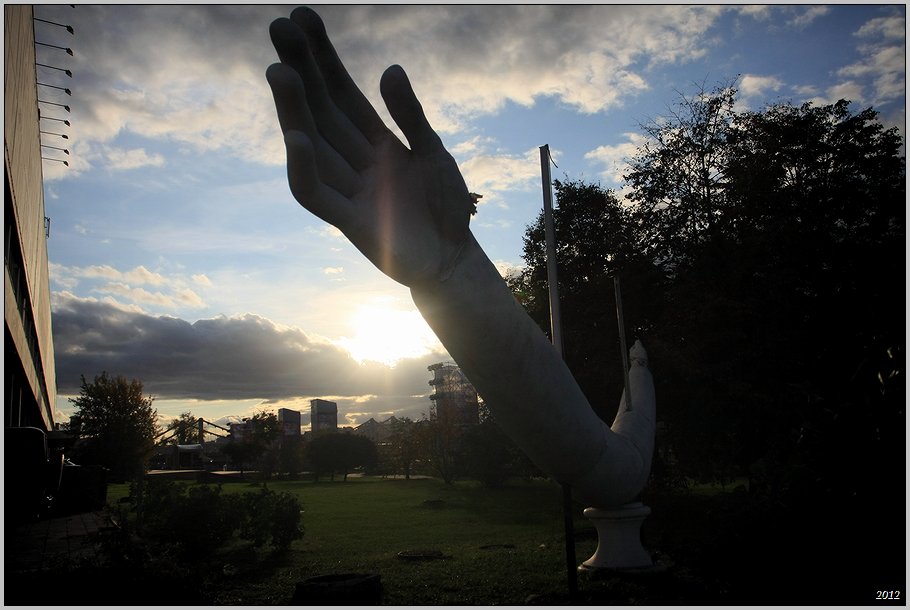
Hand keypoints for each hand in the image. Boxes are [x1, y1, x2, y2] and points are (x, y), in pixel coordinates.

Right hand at [266, 7, 473, 286]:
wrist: (454, 259)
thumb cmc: (445, 205)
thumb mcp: (433, 151)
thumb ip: (410, 115)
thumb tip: (388, 69)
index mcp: (376, 141)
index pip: (343, 93)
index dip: (323, 58)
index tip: (302, 18)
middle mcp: (355, 161)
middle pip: (323, 111)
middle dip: (301, 71)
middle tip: (278, 28)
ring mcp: (349, 191)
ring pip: (314, 145)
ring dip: (296, 110)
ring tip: (280, 71)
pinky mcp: (349, 223)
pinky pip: (317, 195)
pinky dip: (305, 168)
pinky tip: (297, 136)